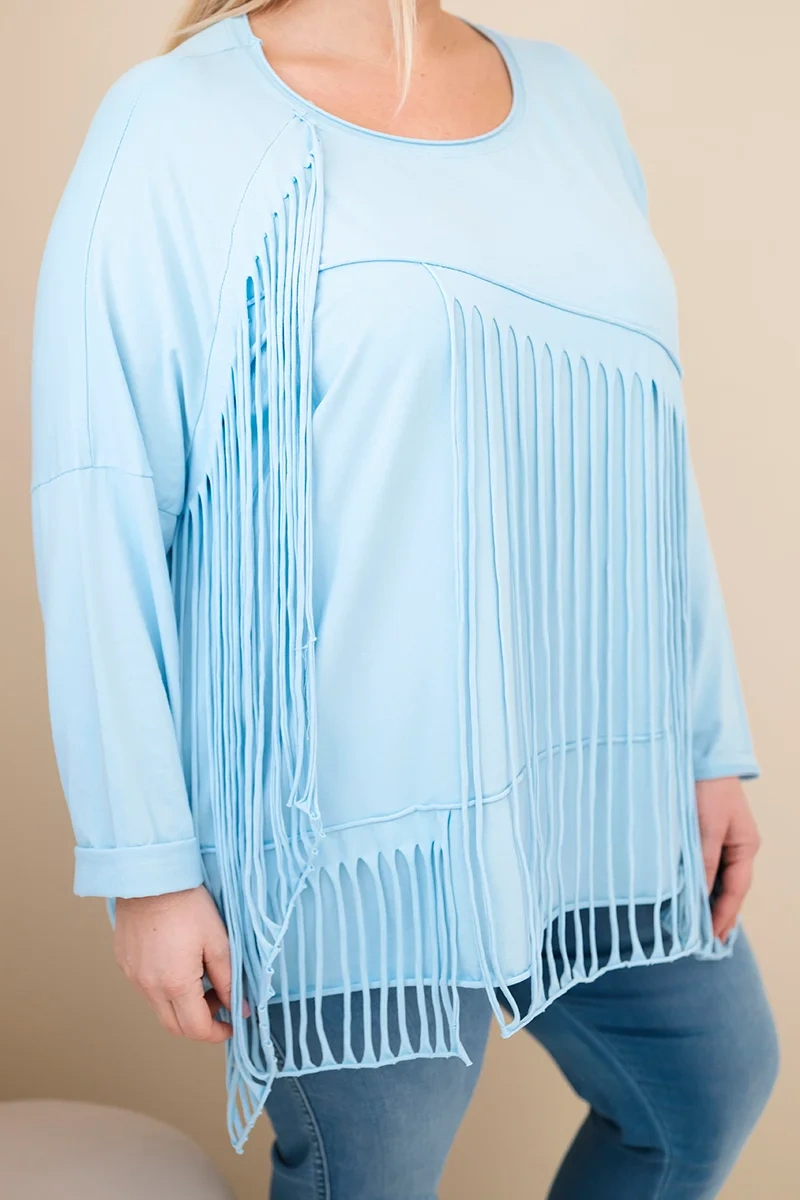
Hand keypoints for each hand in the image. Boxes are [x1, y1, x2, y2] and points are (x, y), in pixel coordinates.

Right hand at [113, 885, 248, 1041]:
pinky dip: (165, 989)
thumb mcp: (218, 942)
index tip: (231, 1024)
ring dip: (182, 1005)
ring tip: (200, 977)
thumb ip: (229, 980)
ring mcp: (133, 977)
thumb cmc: (187, 905)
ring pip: (159, 1008)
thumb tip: (240, 1008)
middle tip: (218, 1001)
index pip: (196, 1029)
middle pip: (174, 1027)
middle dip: (200, 1023)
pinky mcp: (125, 964)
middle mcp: (149, 987)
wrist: (150, 877)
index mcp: (175, 984)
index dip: (217, 1033)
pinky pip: (146, 989)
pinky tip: (178, 964)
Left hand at [695, 776, 760, 942]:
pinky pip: (704, 864)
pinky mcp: (705, 831)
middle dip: (718, 913)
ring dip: (706, 899)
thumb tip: (700, 895)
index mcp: (745, 846)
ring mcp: (722, 839)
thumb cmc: (708, 787)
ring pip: (715, 877)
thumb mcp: (707, 826)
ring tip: (696, 926)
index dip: (723, 916)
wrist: (702, 753)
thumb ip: (704, 861)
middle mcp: (737, 846)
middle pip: (728, 888)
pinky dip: (698, 881)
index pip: (735, 891)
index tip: (712, 939)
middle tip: (705, 942)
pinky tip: (687, 893)